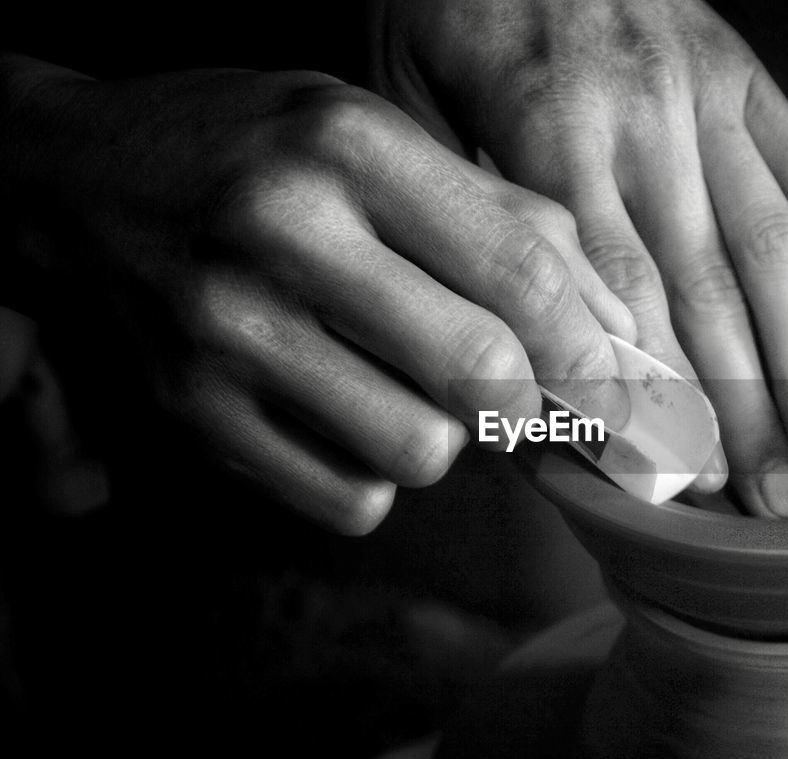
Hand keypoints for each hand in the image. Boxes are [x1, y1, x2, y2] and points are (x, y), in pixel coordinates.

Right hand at [2, 57, 634, 532]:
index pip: (518, 271)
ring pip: (419, 452)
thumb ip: (501, 217)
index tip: (623, 389)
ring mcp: (225, 333)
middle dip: (533, 405)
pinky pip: (347, 499)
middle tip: (528, 394)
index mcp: (347, 146)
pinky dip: (375, 476)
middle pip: (480, 375)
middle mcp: (282, 233)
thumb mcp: (374, 136)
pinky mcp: (191, 413)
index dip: (592, 349)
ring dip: (446, 438)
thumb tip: (613, 326)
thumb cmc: (251, 151)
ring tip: (411, 389)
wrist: (69, 177)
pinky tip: (349, 418)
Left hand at [371, 0, 787, 516]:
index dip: (659, 397)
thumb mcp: (402, 105)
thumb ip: (461, 223)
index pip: (615, 293)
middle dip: (744, 412)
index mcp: (544, 127)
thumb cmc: (439, 11)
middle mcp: (642, 117)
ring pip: (772, 247)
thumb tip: (500, 359)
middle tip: (775, 509)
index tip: (684, 484)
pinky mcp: (745, 74)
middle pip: (706, 291)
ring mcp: (706, 94)